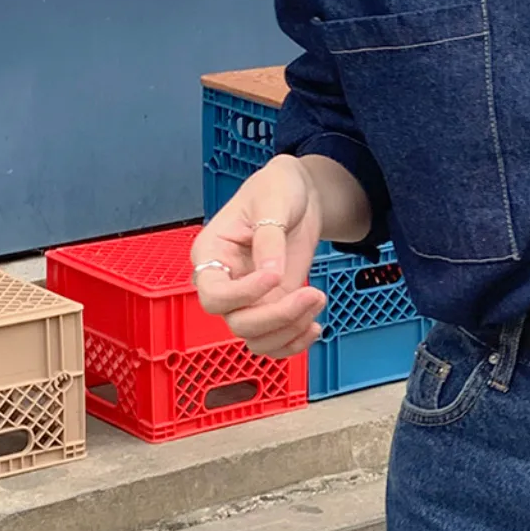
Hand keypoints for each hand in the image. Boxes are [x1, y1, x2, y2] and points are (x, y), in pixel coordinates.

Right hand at [190, 154, 326, 357]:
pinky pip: (274, 341)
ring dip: (290, 331)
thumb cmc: (277, 188)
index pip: (214, 293)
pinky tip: (314, 325)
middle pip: (237, 323)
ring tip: (317, 301)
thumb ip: (268, 238)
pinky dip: (294, 342)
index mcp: (212, 253)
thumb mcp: (272, 201)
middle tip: (312, 294)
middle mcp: (226, 283)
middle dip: (277, 316)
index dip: (243, 294)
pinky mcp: (272, 306)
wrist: (300, 195)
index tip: (274, 276)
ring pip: (257, 339)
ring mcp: (249, 299)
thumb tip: (271, 272)